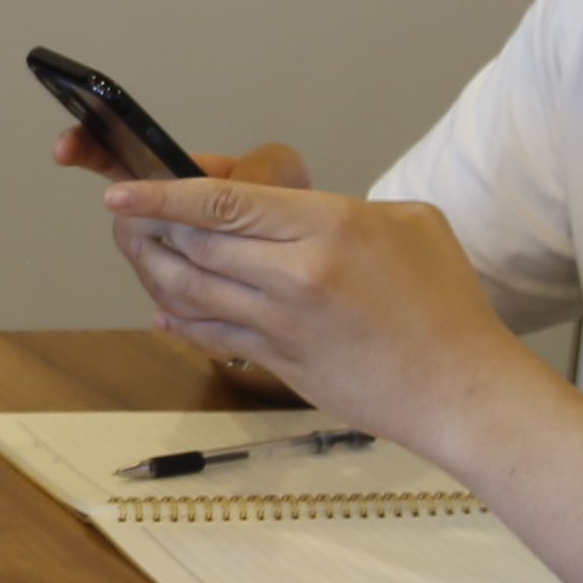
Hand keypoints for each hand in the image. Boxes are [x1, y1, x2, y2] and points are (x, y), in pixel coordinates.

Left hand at [91, 168, 528, 452]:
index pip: (222, 201)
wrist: (462, 390)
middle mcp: (297, 274)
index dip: (160, 193)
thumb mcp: (410, 223)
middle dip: (147, 229)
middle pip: (193, 243)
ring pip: (191, 292)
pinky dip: (180, 320)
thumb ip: (340, 208)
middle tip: (124, 219)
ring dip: (154, 272)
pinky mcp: (281, 363)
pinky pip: (211, 336)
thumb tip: (286, 211)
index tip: (119, 191)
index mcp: (329, 226)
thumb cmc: (447, 305)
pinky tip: (164, 309)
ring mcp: (284, 324)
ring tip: (139, 255)